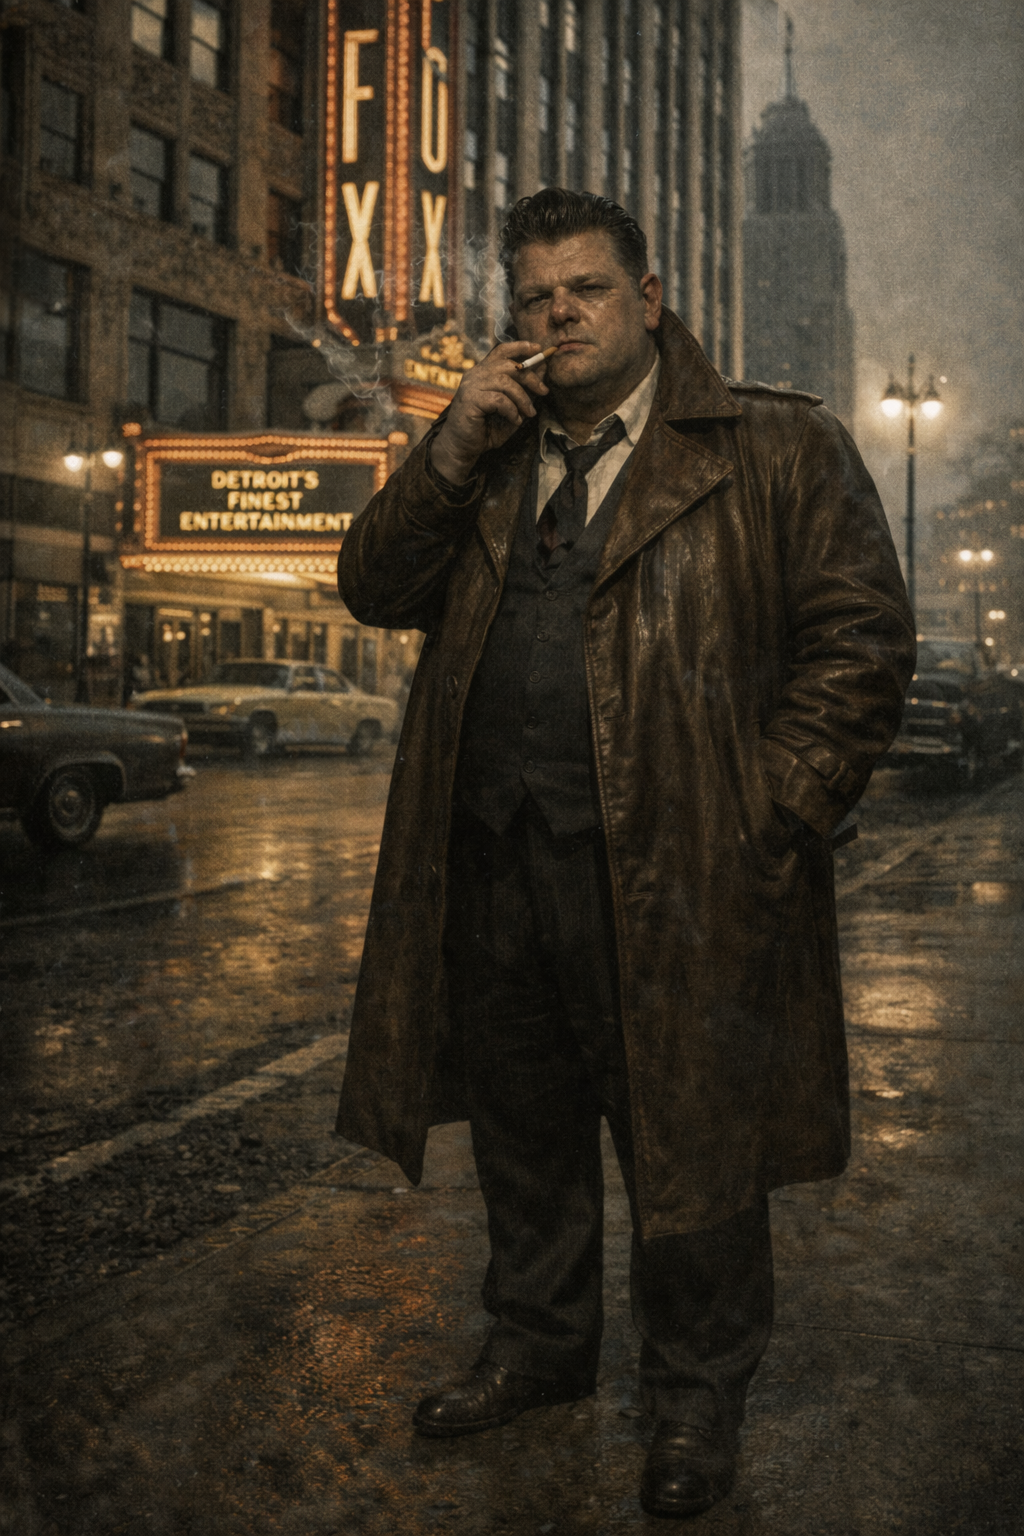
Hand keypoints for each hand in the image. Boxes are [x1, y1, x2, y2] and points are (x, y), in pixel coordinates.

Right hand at [430, 341, 549, 483]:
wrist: (462, 447)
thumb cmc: (485, 429)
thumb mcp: (510, 408)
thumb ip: (523, 391)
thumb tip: (542, 372)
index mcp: (483, 372)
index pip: (501, 351)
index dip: (520, 347)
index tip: (538, 349)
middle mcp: (475, 374)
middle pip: (509, 365)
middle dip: (530, 377)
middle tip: (543, 391)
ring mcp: (471, 386)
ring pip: (506, 382)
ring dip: (522, 398)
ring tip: (529, 413)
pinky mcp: (470, 399)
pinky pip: (499, 399)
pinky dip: (512, 410)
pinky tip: (515, 420)